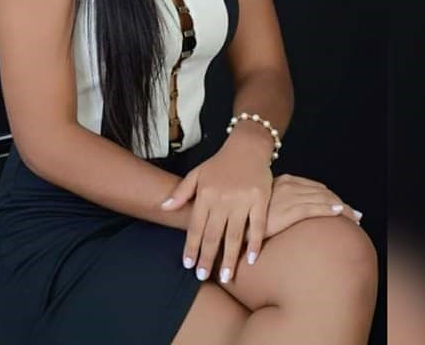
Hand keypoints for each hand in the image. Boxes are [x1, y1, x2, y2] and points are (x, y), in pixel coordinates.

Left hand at [161, 145, 272, 281]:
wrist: (247, 147)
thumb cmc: (220, 163)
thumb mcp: (197, 173)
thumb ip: (181, 192)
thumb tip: (163, 207)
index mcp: (205, 194)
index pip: (195, 227)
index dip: (191, 247)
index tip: (189, 265)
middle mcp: (222, 199)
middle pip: (213, 235)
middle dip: (207, 258)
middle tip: (203, 277)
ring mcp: (242, 200)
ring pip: (235, 235)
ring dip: (230, 258)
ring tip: (228, 276)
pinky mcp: (260, 200)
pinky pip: (258, 226)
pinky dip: (255, 243)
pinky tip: (252, 259)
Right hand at [246, 173, 362, 241]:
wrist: (234, 219)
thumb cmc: (246, 213)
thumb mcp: (263, 202)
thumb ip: (278, 202)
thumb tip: (288, 210)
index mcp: (283, 182)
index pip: (314, 187)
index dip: (329, 196)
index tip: (340, 205)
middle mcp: (288, 186)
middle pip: (322, 192)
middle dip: (339, 202)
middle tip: (354, 214)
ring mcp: (290, 197)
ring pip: (323, 199)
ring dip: (341, 208)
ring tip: (354, 217)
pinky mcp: (290, 210)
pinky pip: (316, 208)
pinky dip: (331, 209)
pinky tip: (341, 213)